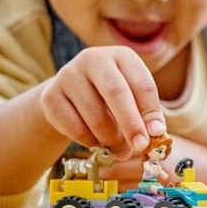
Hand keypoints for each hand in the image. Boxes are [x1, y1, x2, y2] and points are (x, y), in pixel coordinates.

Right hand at [40, 46, 165, 159]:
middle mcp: (93, 58)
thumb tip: (156, 133)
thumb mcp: (132, 98)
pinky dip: (90, 141)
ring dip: (111, 138)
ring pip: (94, 113)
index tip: (156, 134)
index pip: (142, 83)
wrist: (71, 95)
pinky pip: (74, 127)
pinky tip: (97, 143)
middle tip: (140, 147)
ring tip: (120, 151)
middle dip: (131, 124)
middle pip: (116, 92)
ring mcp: (68, 75)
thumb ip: (145, 113)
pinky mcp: (50, 96)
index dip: (150, 111)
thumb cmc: (111, 98)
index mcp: (122, 55)